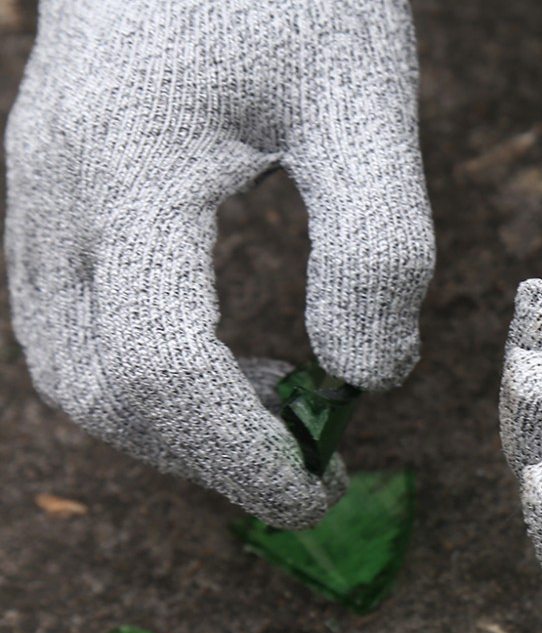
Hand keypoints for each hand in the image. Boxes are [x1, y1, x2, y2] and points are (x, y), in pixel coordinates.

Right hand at [5, 0, 433, 527]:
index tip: (319, 488)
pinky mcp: (48, 200)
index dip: (239, 456)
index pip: (161, 370)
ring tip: (275, 413)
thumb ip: (375, 244)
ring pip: (75, 373)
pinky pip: (73, 329)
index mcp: (129, 169)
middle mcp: (54, 193)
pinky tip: (225, 368)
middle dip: (209, 457)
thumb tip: (367, 375)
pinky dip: (147, 382)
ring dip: (175, 428)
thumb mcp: (364, 102)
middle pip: (105, 392)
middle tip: (308, 462)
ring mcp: (34, 197)